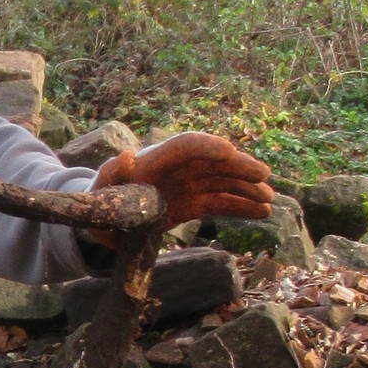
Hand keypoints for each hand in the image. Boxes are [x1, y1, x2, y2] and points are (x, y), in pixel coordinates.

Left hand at [92, 132, 274, 226]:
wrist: (104, 221)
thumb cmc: (99, 204)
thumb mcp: (98, 194)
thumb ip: (110, 176)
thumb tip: (126, 155)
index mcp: (155, 161)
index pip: (185, 146)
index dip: (207, 147)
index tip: (229, 153)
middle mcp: (177, 169)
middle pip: (213, 161)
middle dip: (238, 167)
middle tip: (263, 175)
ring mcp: (188, 185)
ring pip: (223, 181)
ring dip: (247, 188)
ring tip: (269, 199)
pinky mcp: (194, 203)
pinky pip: (222, 202)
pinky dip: (242, 206)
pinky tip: (264, 211)